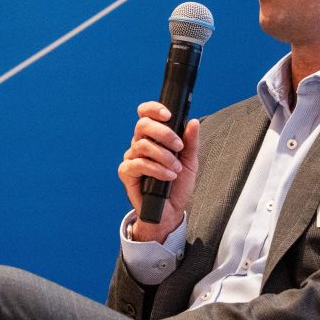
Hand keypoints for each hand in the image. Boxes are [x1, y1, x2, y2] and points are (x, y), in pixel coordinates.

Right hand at [118, 101, 199, 242]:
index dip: (153, 109)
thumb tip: (193, 122)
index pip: (145, 114)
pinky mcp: (126, 172)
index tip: (168, 115)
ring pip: (142, 145)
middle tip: (178, 147)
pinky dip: (157, 169)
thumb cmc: (177, 185)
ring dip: (164, 156)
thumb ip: (191, 142)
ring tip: (176, 168)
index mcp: (153, 137)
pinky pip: (139, 164)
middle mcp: (139, 144)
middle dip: (163, 133)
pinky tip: (168, 176)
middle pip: (142, 125)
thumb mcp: (190, 161)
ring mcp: (131, 157)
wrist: (170, 210)